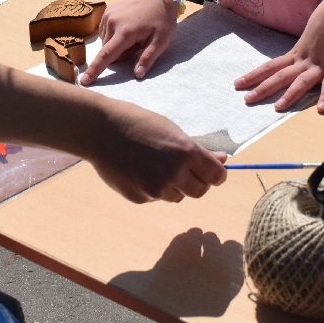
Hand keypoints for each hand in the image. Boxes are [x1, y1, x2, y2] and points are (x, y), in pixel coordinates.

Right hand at [80, 0, 176, 83]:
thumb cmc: (162, 21)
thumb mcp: (161, 41)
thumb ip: (147, 58)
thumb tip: (137, 75)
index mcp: (125, 32)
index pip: (106, 55)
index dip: (95, 70)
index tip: (84, 81)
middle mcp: (112, 23)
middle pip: (108, 50)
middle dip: (120, 53)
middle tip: (138, 44)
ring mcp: (108, 15)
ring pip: (106, 42)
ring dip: (116, 44)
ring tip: (133, 34)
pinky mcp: (106, 11)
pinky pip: (105, 32)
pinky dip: (114, 35)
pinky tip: (126, 28)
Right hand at [87, 99, 225, 202]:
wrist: (101, 130)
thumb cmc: (138, 124)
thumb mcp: (172, 131)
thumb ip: (198, 150)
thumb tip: (222, 160)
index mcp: (186, 152)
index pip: (216, 176)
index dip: (216, 174)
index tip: (211, 171)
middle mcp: (174, 173)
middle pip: (200, 191)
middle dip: (197, 182)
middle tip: (185, 169)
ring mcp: (156, 189)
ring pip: (177, 196)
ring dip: (174, 186)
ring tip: (155, 165)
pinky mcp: (140, 198)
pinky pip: (156, 198)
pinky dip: (154, 188)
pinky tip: (139, 171)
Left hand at [234, 0, 323, 113]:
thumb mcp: (309, 36)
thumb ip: (304, 49)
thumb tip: (298, 57)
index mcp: (296, 53)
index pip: (270, 66)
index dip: (254, 75)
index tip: (237, 84)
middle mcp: (304, 60)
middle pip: (280, 76)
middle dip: (263, 89)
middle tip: (247, 100)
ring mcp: (319, 64)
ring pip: (301, 82)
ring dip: (289, 95)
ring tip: (277, 108)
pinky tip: (320, 108)